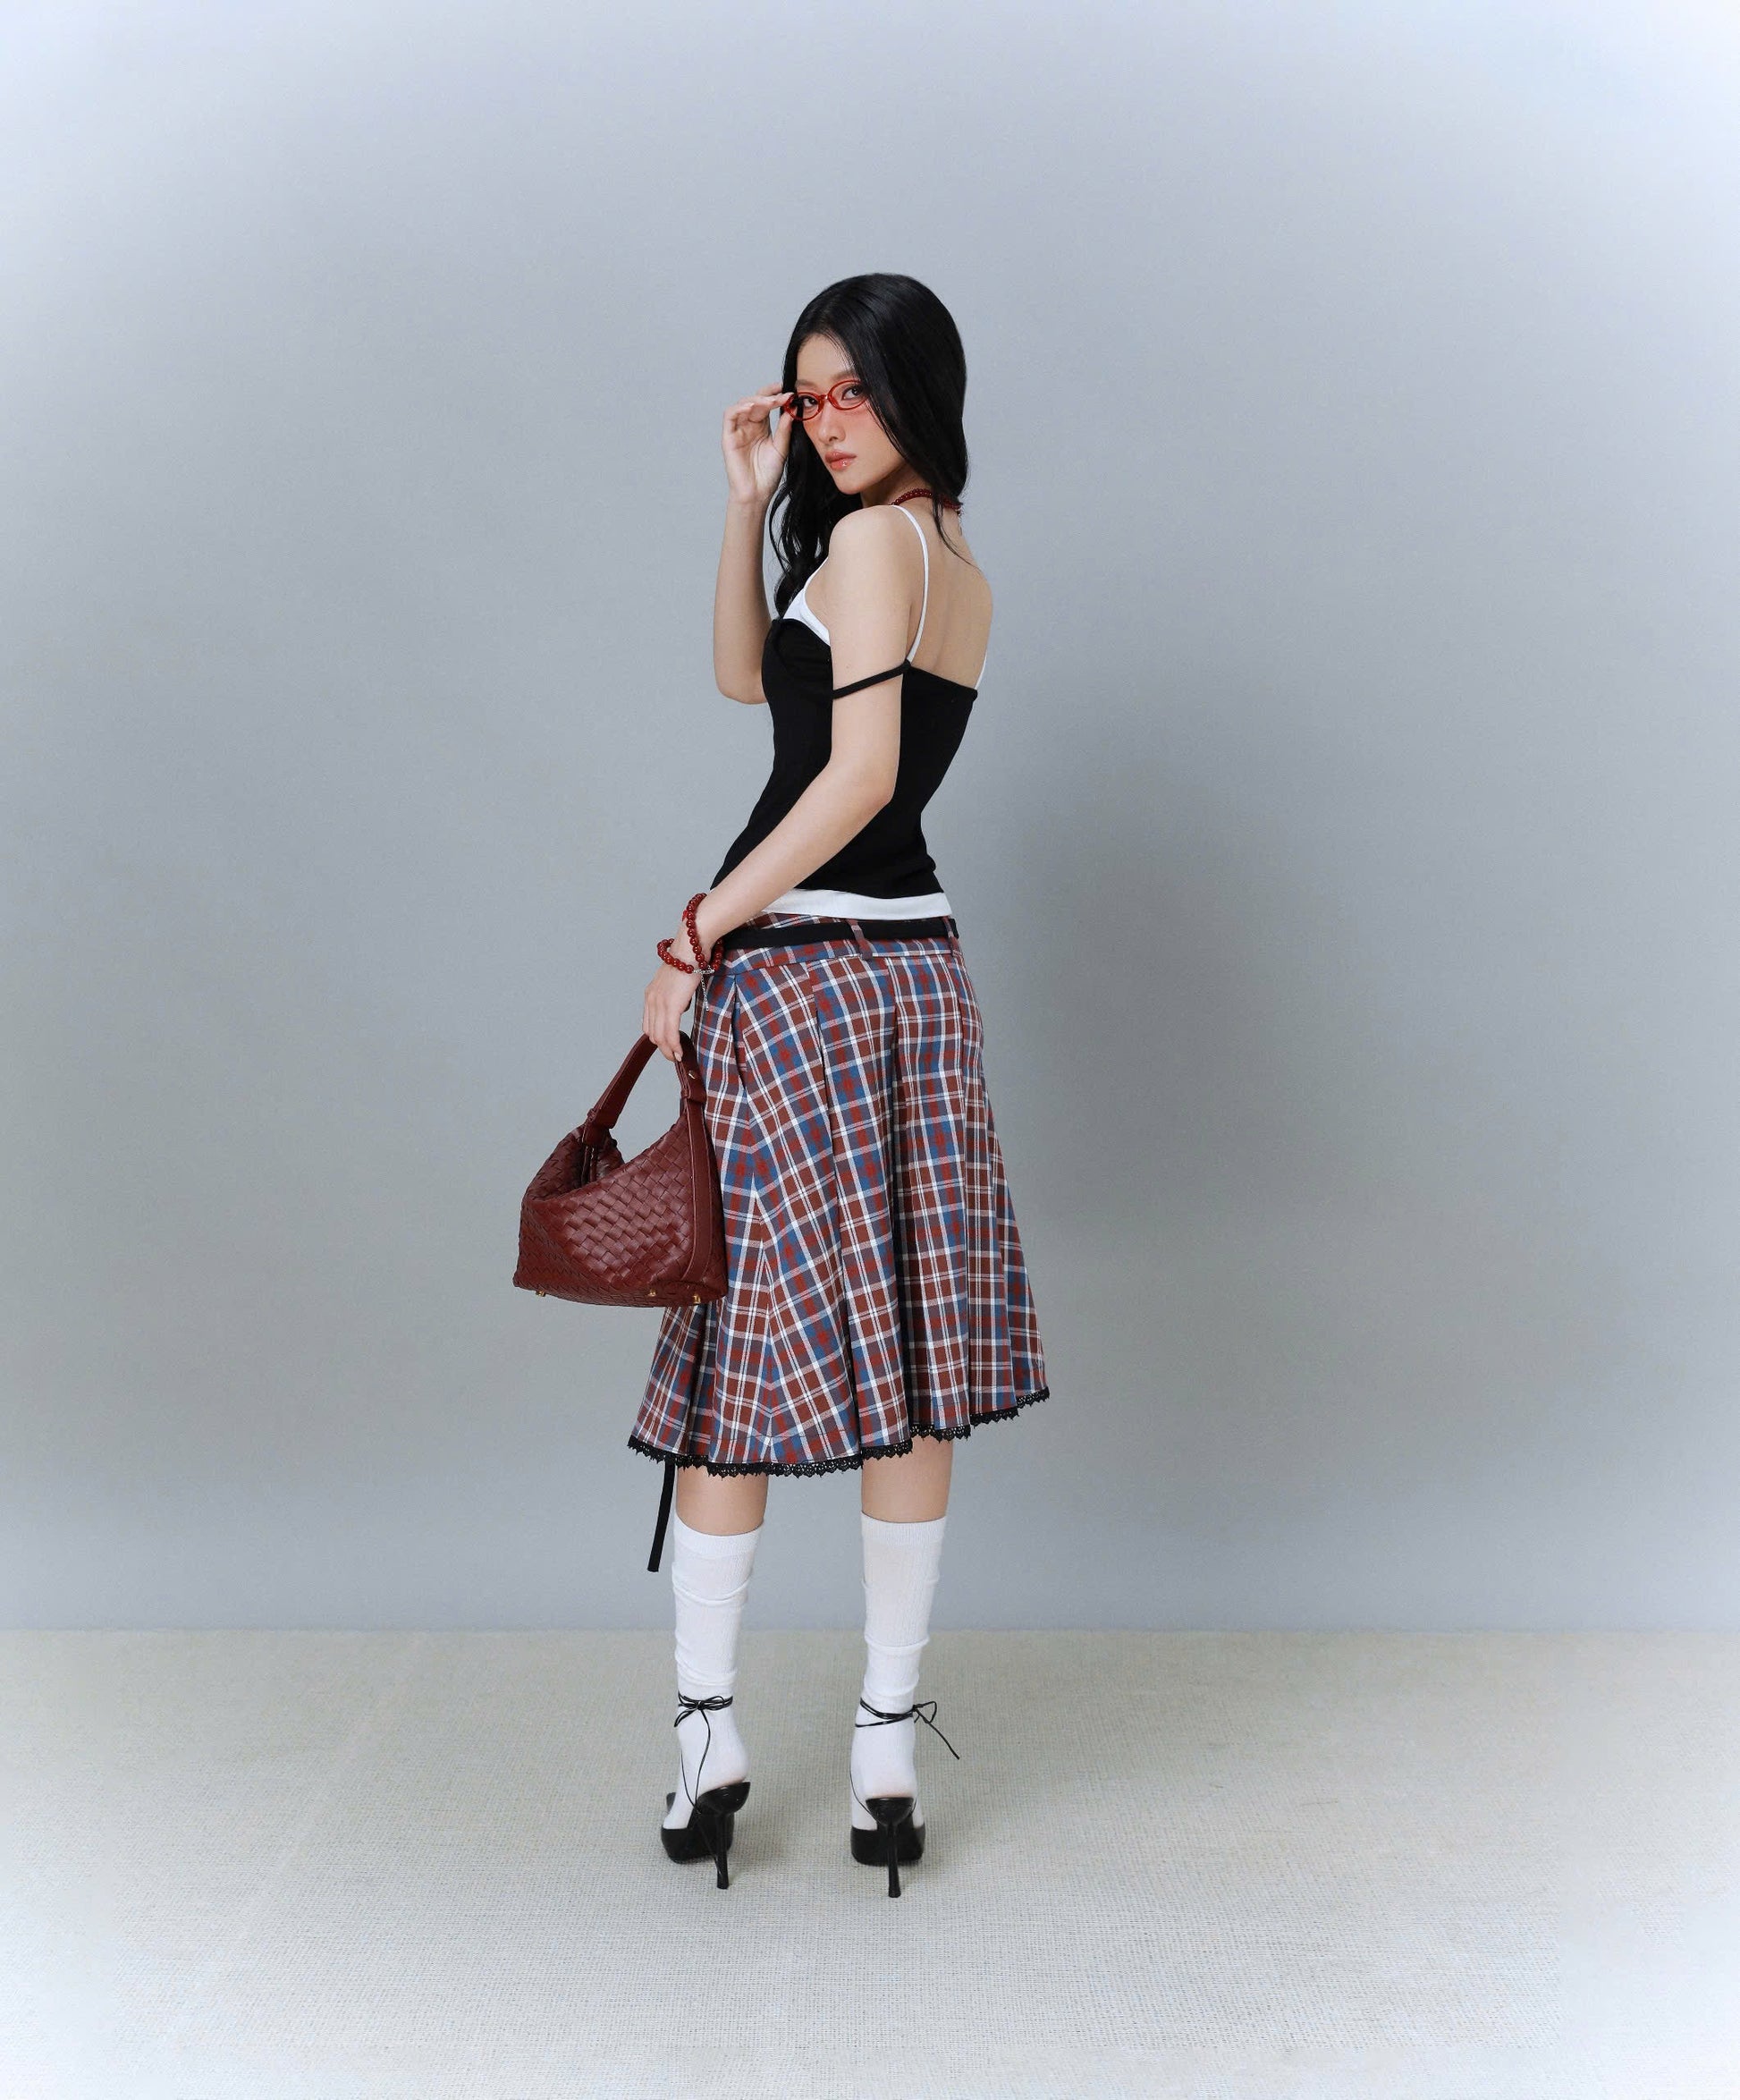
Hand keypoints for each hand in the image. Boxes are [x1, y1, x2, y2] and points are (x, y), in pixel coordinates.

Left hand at [643, 924, 702, 1060]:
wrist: (691, 947)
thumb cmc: (689, 960)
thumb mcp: (676, 981)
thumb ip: (675, 995)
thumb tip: (681, 1006)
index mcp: (651, 994)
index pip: (648, 1024)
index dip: (657, 1038)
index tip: (668, 1045)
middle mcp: (651, 999)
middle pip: (652, 1033)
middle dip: (662, 1048)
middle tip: (674, 1056)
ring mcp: (659, 1003)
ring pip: (660, 1036)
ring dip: (668, 1050)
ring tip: (677, 1057)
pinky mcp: (671, 1005)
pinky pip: (670, 1031)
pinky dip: (673, 1045)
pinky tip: (679, 1052)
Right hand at [722, 382, 794, 506]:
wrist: (757, 493)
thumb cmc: (768, 474)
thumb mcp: (781, 448)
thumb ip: (784, 429)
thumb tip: (791, 409)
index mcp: (761, 427)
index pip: (766, 404)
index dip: (775, 394)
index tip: (789, 392)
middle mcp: (748, 426)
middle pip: (755, 401)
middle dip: (769, 396)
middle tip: (782, 396)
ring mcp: (738, 430)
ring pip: (742, 404)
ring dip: (756, 400)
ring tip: (771, 402)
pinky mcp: (728, 437)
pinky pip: (730, 416)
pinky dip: (739, 408)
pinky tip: (752, 408)